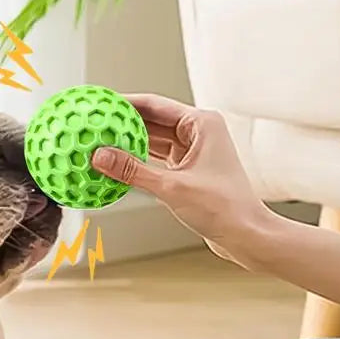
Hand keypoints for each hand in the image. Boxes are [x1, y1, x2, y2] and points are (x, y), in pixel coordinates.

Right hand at [91, 93, 268, 262]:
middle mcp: (199, 133)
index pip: (154, 105)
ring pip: (152, 142)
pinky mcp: (188, 171)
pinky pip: (155, 161)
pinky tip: (116, 166)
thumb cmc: (223, 208)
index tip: (100, 104)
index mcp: (202, 124)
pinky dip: (137, 164)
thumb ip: (132, 170)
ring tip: (99, 144)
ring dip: (128, 145)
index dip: (124, 103)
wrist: (246, 235)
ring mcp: (193, 152)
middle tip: (93, 125)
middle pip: (151, 122)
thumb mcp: (172, 187)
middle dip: (122, 125)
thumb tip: (100, 156)